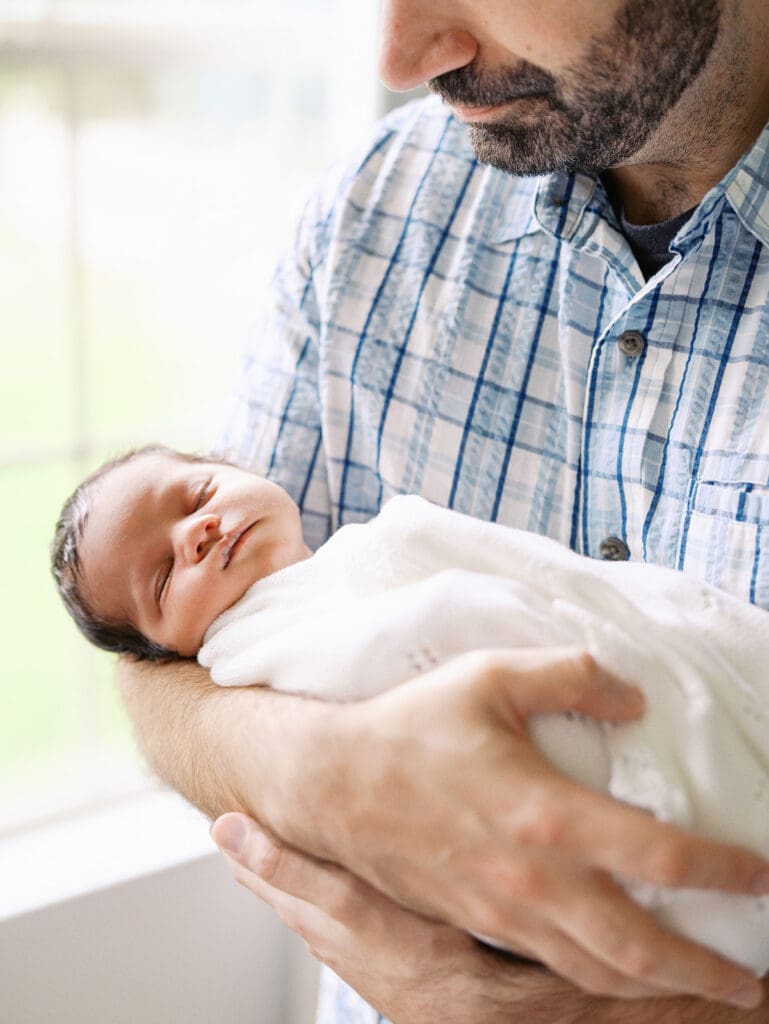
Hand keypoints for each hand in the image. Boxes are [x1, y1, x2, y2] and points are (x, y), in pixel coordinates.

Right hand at [270, 648, 767, 1005]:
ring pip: (598, 972)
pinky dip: (601, 979)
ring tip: (703, 989)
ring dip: (660, 989)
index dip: (725, 871)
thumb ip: (571, 676)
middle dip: (706, 973)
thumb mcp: (491, 676)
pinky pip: (554, 966)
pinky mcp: (480, 923)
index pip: (660, 856)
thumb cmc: (411, 728)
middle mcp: (532, 877)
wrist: (334, 783)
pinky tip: (619, 969)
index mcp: (545, 812)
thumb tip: (632, 698)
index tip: (762, 874)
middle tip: (752, 981)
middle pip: (640, 948)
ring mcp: (504, 910)